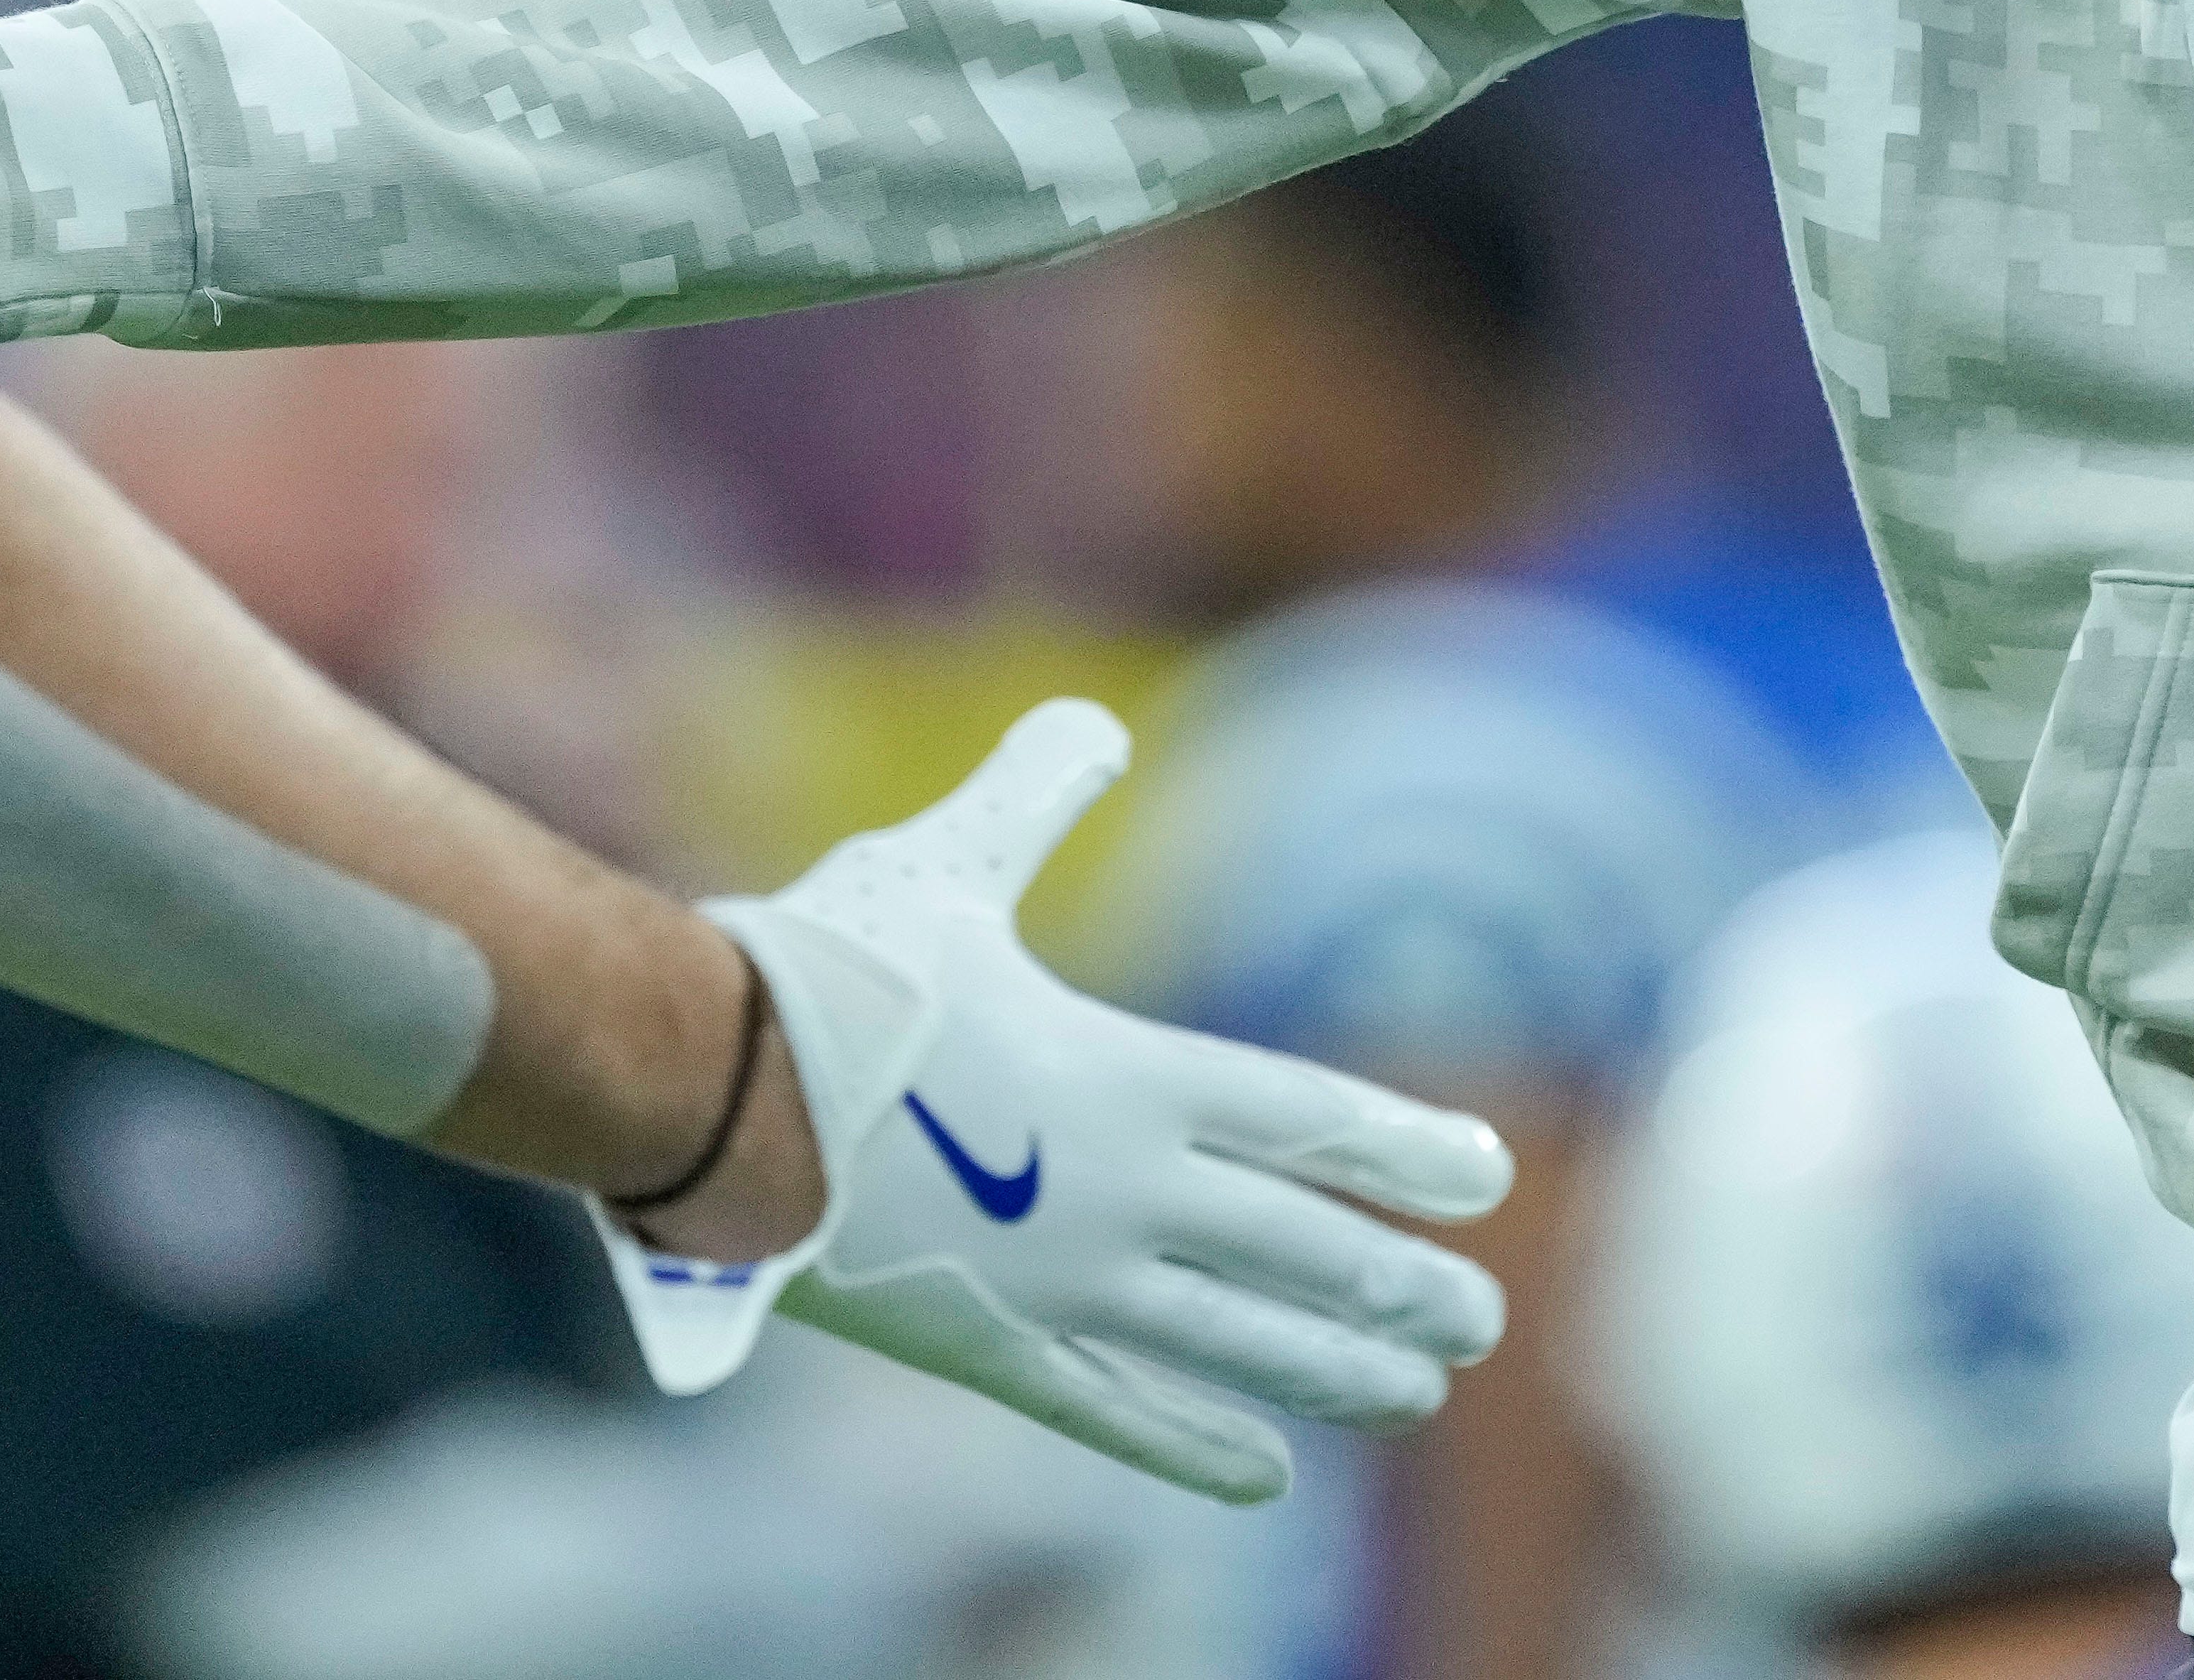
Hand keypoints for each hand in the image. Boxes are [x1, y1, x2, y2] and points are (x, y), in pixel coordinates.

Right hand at [591, 700, 1515, 1503]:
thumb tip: (1091, 718)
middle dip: (1402, 1284)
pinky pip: (1116, 1412)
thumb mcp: (945, 863)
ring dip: (1337, 1370)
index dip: (1409, 1150)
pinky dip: (1195, 1446)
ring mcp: (1060, 1281)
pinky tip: (1265, 1475)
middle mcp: (1123, 1192)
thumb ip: (1035, 796)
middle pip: (1301, 1247)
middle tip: (1485, 1319)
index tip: (1490, 1177)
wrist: (703, 1091)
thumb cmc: (824, 970)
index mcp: (1130, 1075)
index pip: (1312, 1117)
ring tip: (1418, 1392)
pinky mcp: (989, 1346)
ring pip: (1235, 1341)